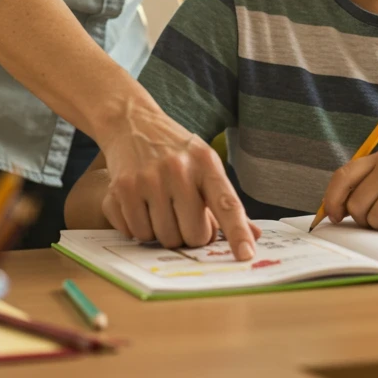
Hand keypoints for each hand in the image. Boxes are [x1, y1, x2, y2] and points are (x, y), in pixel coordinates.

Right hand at [100, 99, 260, 258]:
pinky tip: (140, 206)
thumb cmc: (174, 150)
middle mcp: (177, 169)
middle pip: (193, 235)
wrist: (131, 122)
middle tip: (182, 217)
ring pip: (164, 238)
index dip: (237, 232)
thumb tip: (254, 235)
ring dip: (163, 233)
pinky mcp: (122, 189)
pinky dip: (139, 228)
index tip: (246, 255)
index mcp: (205, 162)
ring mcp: (148, 179)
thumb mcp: (204, 164)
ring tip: (159, 207)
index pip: (226, 204)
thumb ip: (225, 201)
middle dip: (190, 236)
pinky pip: (137, 234)